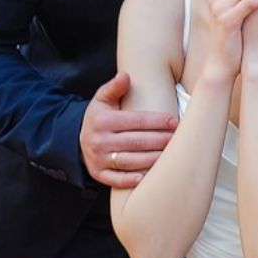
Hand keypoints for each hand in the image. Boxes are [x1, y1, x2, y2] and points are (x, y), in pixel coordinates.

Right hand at [81, 72, 178, 188]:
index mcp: (102, 120)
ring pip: (130, 161)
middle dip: (160, 140)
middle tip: (179, 139)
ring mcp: (98, 159)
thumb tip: (125, 76)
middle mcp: (99, 141)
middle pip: (137, 142)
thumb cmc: (99, 117)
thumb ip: (114, 87)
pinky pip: (116, 180)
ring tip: (172, 156)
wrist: (78, 139)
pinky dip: (131, 180)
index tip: (175, 121)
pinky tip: (147, 177)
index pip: (136, 120)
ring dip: (153, 159)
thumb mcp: (102, 99)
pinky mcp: (99, 174)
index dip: (157, 121)